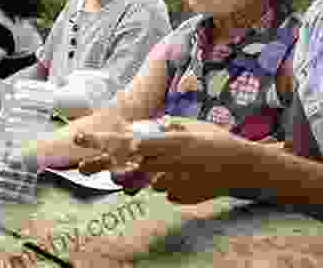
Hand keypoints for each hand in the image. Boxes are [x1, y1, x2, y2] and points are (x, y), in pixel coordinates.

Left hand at [76, 120, 249, 202]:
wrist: (242, 167)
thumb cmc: (218, 141)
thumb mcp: (193, 128)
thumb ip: (171, 130)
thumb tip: (158, 125)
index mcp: (166, 142)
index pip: (127, 142)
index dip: (102, 140)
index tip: (80, 139)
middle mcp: (165, 162)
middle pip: (125, 165)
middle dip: (101, 164)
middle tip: (81, 165)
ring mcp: (171, 182)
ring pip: (141, 181)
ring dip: (132, 176)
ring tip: (127, 172)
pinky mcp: (178, 196)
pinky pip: (163, 190)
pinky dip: (165, 184)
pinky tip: (180, 178)